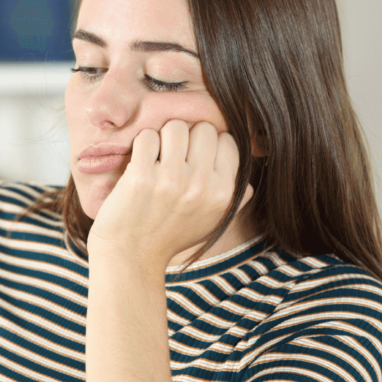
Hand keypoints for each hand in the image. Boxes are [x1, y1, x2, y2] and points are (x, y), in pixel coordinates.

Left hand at [87, 120, 251, 266]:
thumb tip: (249, 172)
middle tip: (175, 155)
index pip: (227, 141)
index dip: (210, 144)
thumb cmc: (172, 234)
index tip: (195, 157)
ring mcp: (170, 180)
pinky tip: (141, 162)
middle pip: (203, 128)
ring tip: (158, 157)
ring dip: (164, 138)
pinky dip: (142, 145)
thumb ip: (236, 196)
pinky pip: (147, 137)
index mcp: (224, 193)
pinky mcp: (140, 177)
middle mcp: (200, 186)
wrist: (132, 255)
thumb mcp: (215, 221)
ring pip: (176, 127)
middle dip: (189, 137)